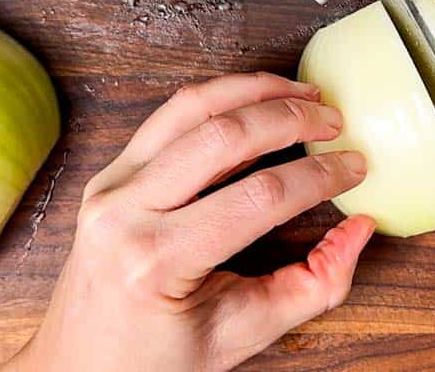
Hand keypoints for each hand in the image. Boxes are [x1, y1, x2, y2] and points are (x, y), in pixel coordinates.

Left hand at [3, 72, 373, 371]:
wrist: (74, 367)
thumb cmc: (154, 361)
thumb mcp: (241, 337)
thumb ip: (311, 287)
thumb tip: (360, 229)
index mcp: (155, 262)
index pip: (258, 198)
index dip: (319, 178)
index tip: (355, 168)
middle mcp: (124, 213)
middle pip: (223, 137)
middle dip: (291, 119)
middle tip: (335, 121)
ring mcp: (109, 186)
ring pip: (190, 108)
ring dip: (254, 90)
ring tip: (302, 93)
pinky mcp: (110, 174)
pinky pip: (168, 118)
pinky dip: (220, 99)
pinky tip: (257, 101)